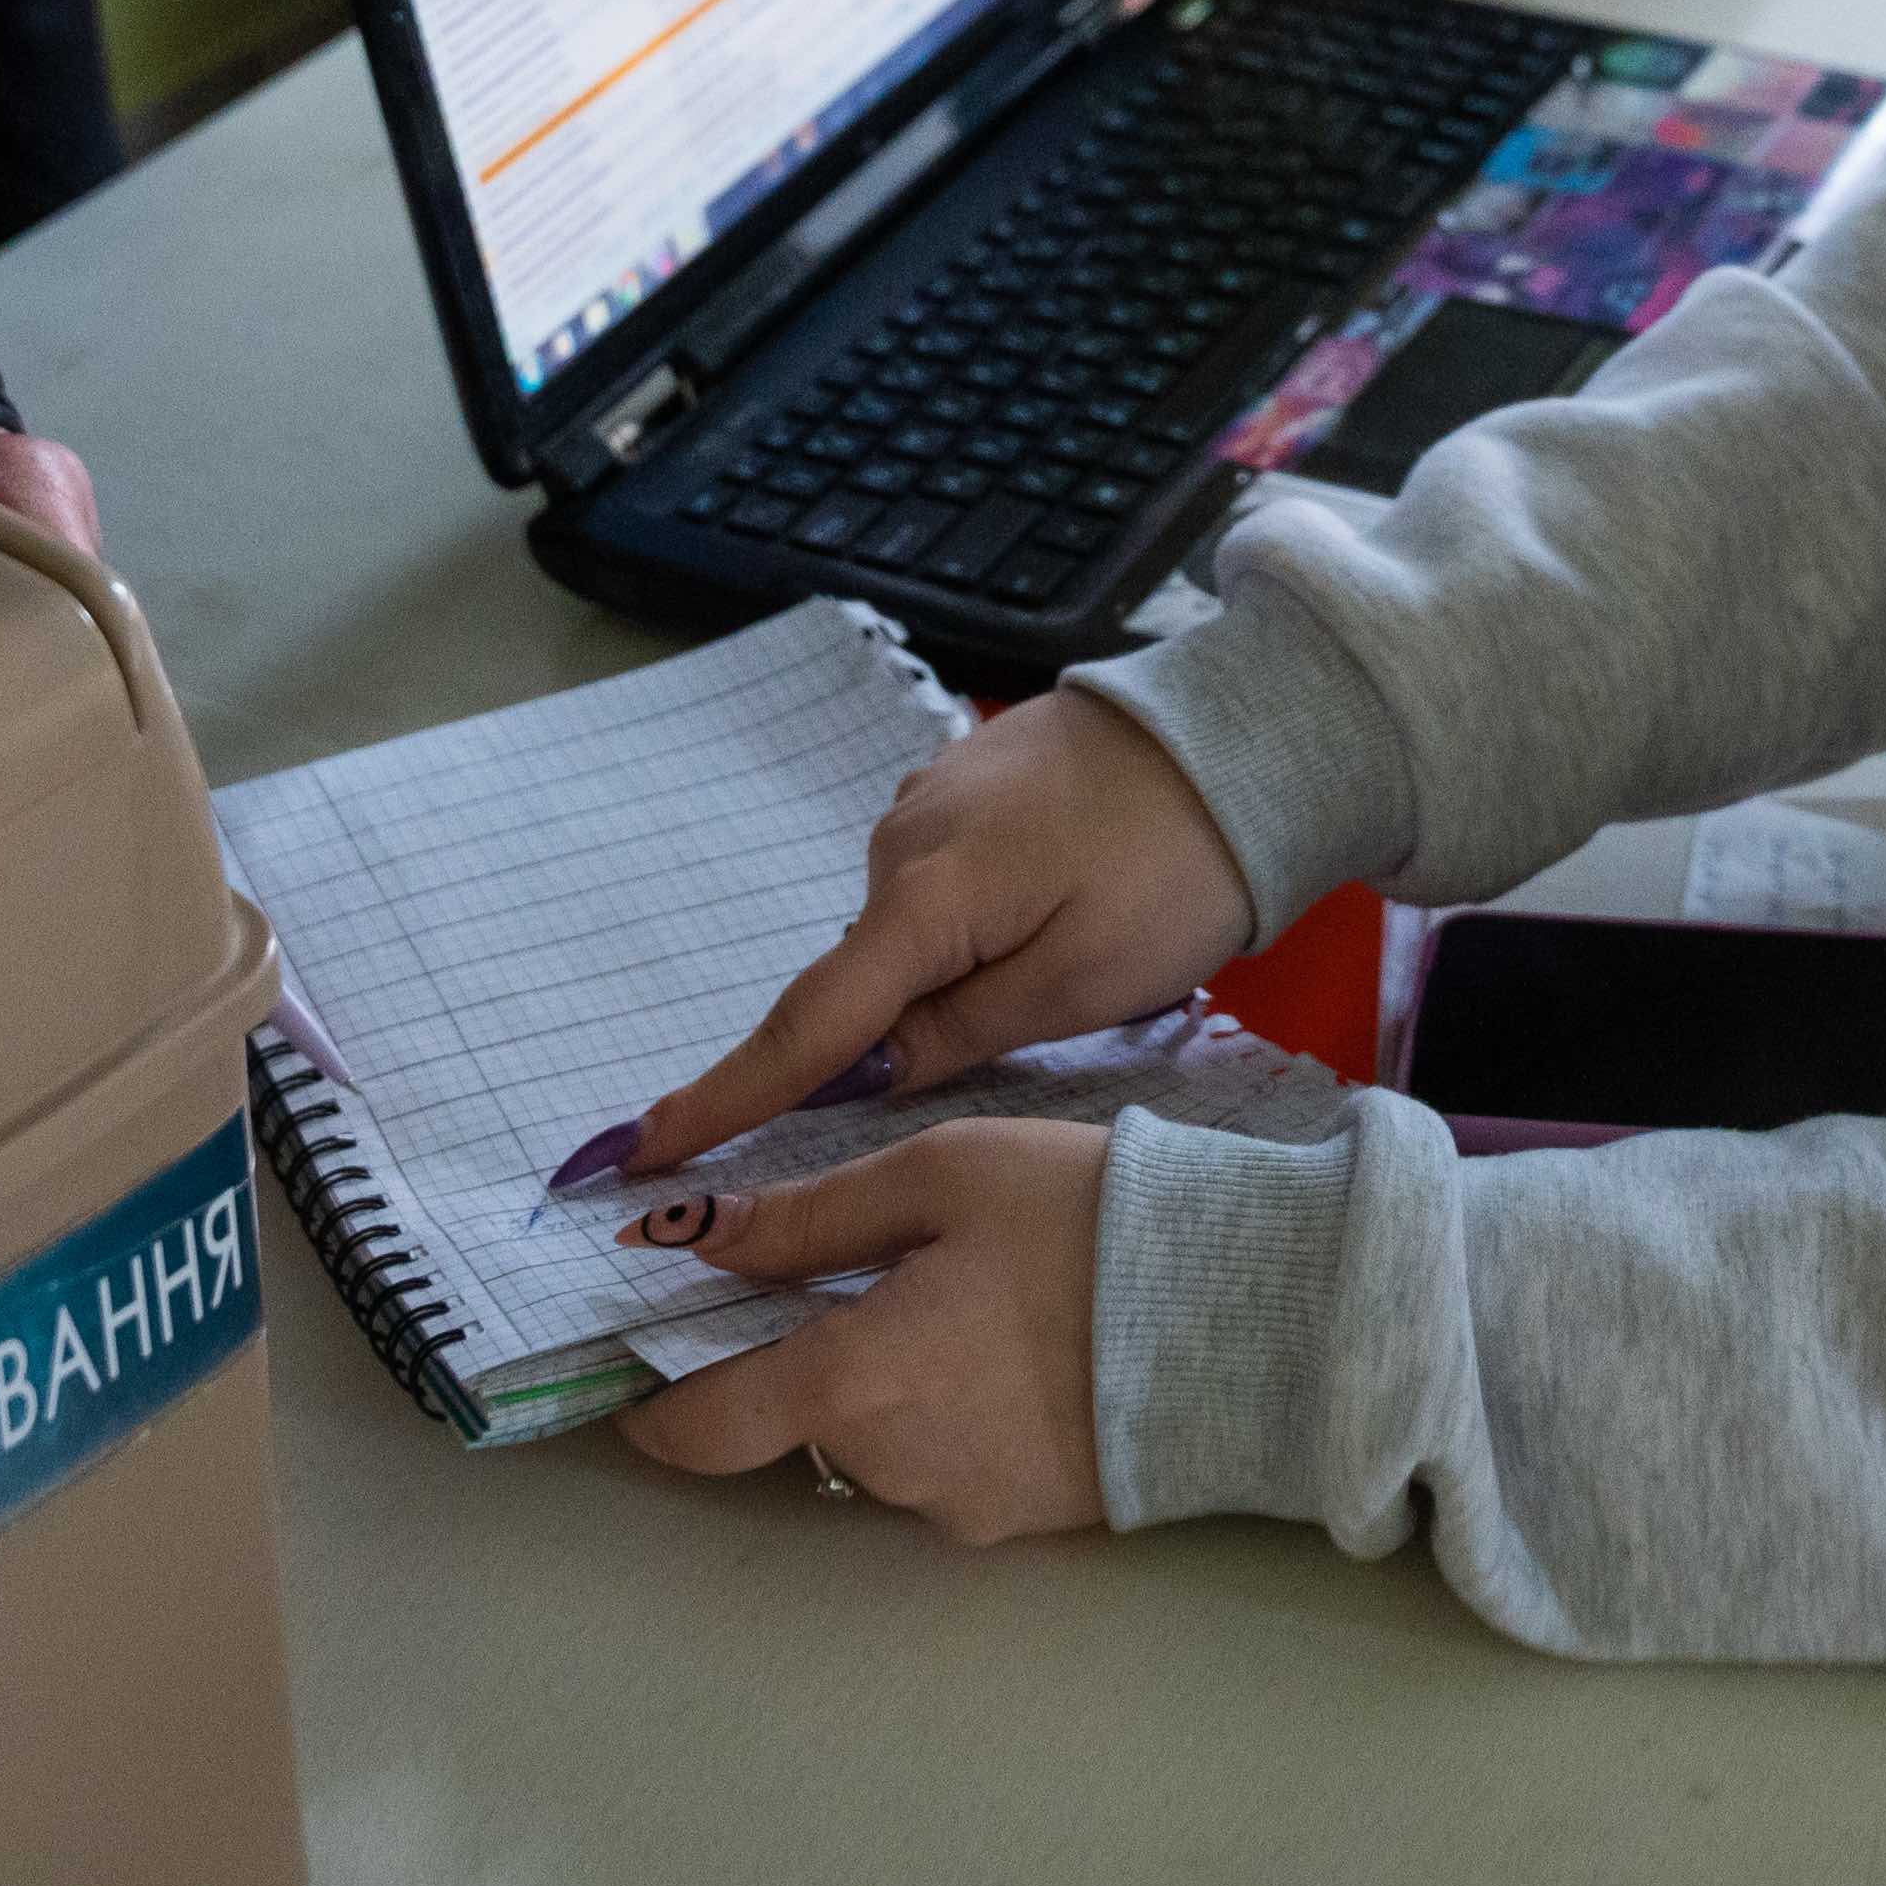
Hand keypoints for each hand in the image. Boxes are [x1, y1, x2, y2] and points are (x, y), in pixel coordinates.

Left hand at [607, 1119, 1110, 1541]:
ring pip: (879, 1443)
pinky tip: (1021, 1349)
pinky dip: (956, 1413)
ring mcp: (963, 1504)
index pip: (702, 1427)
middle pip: (798, 1422)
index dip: (652, 1406)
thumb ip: (807, 1215)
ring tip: (970, 1300)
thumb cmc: (1088, 1223)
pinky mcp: (1027, 1521)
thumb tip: (691, 1236)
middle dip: (805, 1357)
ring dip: (888, 1385)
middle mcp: (893, 1464)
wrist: (1253, 1315)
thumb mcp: (944, 1175)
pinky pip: (950, 1466)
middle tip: (860, 1276)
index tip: (635, 1373)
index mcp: (854, 1378)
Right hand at [616, 692, 1250, 1175]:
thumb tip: (866, 1074)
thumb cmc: (1179, 870)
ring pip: (905, 934)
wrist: (1244, 735)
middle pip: (859, 980)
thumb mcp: (1081, 983)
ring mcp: (932, 803)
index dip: (727, 1096)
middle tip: (998, 1045)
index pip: (807, 1023)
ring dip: (942, 976)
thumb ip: (961, 1033)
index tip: (642, 1149)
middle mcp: (903, 842)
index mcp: (926, 898)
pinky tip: (1046, 918)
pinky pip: (936, 886)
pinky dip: (962, 927)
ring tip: (1068, 966)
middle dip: (887, 1041)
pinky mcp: (968, 785)